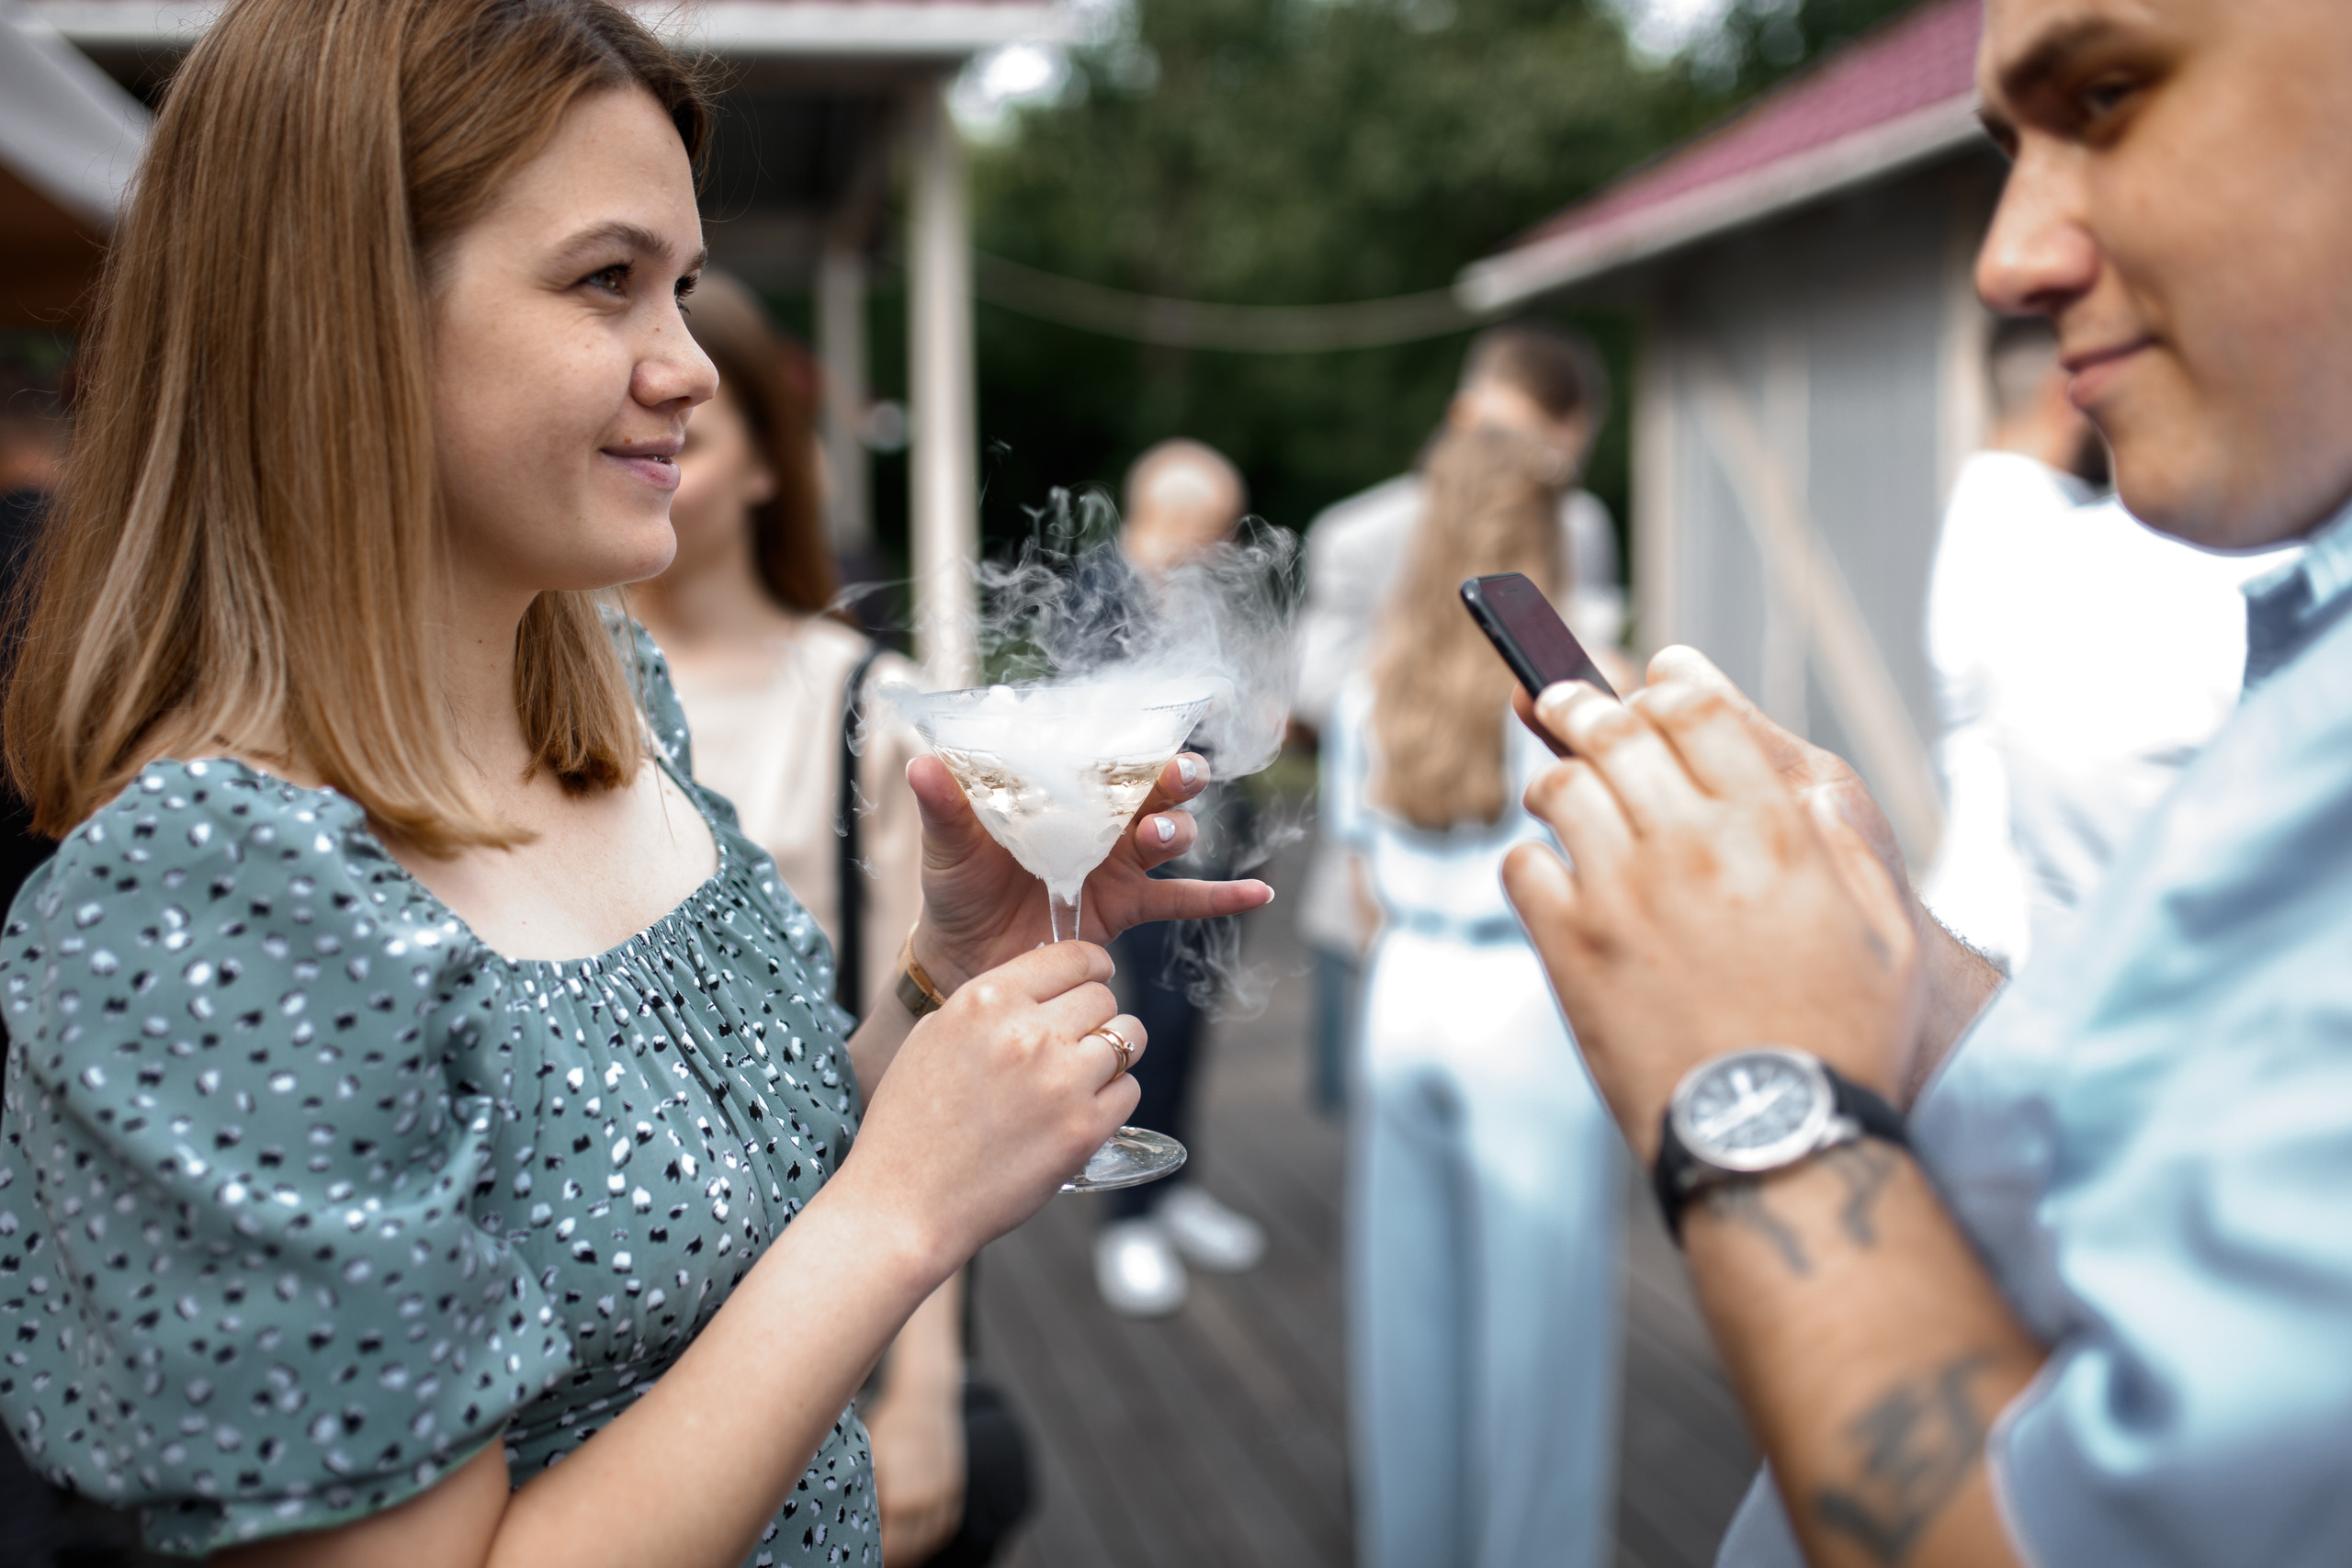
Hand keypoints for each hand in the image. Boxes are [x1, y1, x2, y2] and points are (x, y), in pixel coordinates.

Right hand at [840, 942, 1147, 1268]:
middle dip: (1095, 1015)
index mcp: (987, 1000)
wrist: (904, 1205)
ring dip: (1112, 1054)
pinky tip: (1078, 1111)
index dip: (1090, 967)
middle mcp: (1029, 1033)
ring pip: (1128, 1039)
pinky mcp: (1083, 1129)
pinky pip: (1129, 1091)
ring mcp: (1061, 1082)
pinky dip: (1112, 1099)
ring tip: (1084, 1075)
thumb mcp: (934, 1037)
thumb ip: (990, 1007)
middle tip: (1075, 1041)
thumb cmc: (910, 1125)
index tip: (1091, 980)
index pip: (1073, 955)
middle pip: (1104, 997)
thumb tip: (1041, 989)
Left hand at [867, 1384, 964, 1565]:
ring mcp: (945, 1495)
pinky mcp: (955, 1487)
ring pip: (931, 1540)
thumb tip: (857, 1524)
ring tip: (895, 1554)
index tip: (863, 1556)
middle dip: (894, 1557)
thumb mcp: (868, 1460)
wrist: (926, 1398)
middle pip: (911, 1549)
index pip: (890, 1548)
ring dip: (914, 1551)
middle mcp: (927, 1502)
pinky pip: (946, 1525)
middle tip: (875, 1557)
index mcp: (901, 1499)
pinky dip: (933, 1537)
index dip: (876, 1556)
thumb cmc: (890, 1427)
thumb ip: (866, 1497)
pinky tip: (918, 1539)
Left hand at [904, 751, 1274, 989]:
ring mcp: (1117, 864)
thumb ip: (945, 808)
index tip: (1162, 726)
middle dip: (1170, 777)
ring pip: (1165, 837)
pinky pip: (1183, 900)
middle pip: (1148, 790)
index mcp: (1060, 794)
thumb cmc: (955, 892)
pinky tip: (1259, 892)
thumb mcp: (948, 848)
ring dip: (1177, 828)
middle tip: (1177, 775)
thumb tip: (921, 762)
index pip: (1104, 757)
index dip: (1136, 741)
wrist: (964, 961)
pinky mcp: (1126, 908)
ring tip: (1165, 834)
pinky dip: (1222, 897)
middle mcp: (1097, 823)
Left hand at [1501, 672, 1923, 1163]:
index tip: (1650, 679)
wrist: (1776, 1139)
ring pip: (1559, 791)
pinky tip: (1550, 872)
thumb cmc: (1844, 1044)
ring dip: (1554, 778)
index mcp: (1771, 830)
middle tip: (1562, 699)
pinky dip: (1531, 860)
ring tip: (1555, 786)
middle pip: (1613, 733)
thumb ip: (1843, 845)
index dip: (1667, 684)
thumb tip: (1797, 793)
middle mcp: (1690, 846)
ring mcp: (1621, 895)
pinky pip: (1524, 870)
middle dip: (1582, 705)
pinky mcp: (1571, 949)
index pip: (1696, 711)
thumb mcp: (1888, 934)